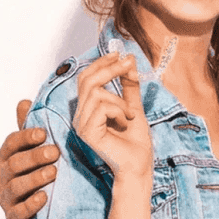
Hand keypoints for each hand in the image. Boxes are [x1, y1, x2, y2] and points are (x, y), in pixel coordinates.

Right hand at [0, 99, 60, 218]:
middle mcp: (2, 177)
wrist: (56, 208)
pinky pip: (18, 212)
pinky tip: (44, 197)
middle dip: (33, 157)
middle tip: (55, 152)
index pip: (11, 144)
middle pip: (12, 164)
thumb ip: (32, 129)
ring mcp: (7, 199)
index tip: (43, 133)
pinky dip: (30, 204)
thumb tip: (24, 101)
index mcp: (7, 157)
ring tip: (54, 173)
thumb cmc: (47, 172)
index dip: (25, 137)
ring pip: (15, 187)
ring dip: (34, 178)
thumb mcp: (42, 150)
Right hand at [73, 53, 152, 178]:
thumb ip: (129, 86)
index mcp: (87, 109)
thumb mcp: (133, 107)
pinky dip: (119, 111)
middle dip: (110, 68)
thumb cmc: (135, 141)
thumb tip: (129, 60)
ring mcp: (80, 125)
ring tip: (130, 114)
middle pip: (87, 80)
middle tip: (129, 64)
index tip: (120, 53)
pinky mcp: (86, 133)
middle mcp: (80, 116)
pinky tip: (126, 123)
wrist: (138, 165)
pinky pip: (102, 107)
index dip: (101, 63)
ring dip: (120, 100)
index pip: (86, 78)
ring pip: (96, 92)